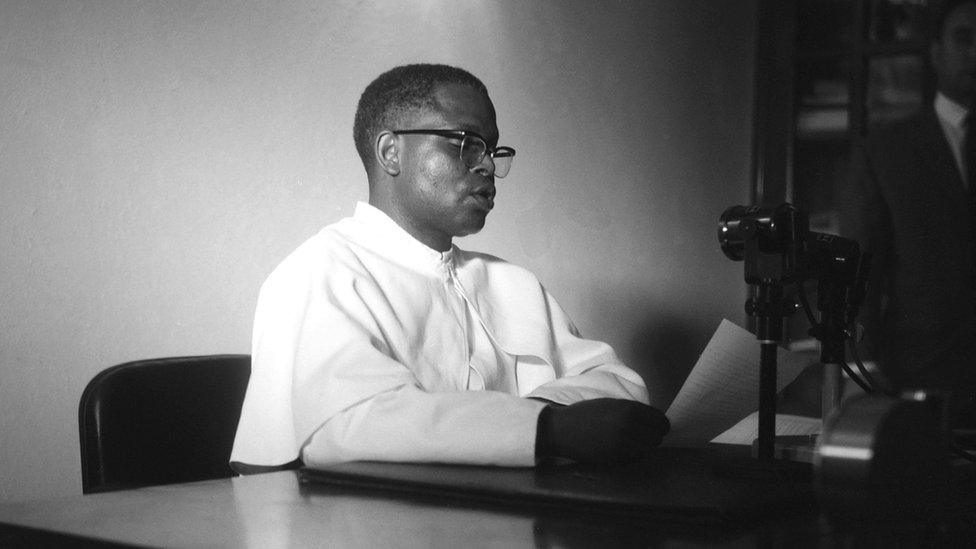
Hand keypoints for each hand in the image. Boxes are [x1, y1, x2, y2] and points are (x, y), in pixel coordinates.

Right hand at [535, 398, 669, 463]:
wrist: (562, 429)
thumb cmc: (585, 414)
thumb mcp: (610, 404)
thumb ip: (632, 411)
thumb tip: (653, 421)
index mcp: (628, 409)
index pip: (660, 420)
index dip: (661, 424)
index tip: (658, 426)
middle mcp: (629, 426)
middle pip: (658, 436)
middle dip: (654, 436)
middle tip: (645, 435)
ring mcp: (623, 443)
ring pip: (649, 448)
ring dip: (645, 446)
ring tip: (635, 442)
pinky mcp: (616, 457)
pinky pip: (636, 456)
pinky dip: (635, 453)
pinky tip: (624, 447)